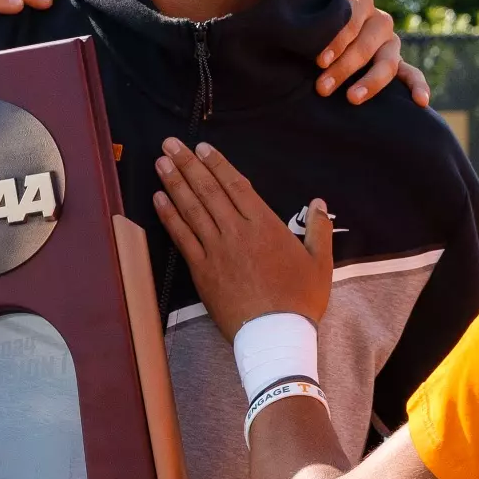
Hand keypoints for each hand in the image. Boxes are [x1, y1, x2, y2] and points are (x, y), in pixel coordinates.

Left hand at [152, 138, 331, 339]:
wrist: (275, 334)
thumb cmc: (300, 299)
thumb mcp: (319, 262)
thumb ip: (318, 228)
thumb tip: (319, 201)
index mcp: (265, 225)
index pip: (236, 185)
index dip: (217, 164)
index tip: (202, 147)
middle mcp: (237, 231)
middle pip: (208, 190)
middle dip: (188, 164)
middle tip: (170, 143)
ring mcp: (216, 250)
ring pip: (192, 209)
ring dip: (174, 183)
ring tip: (161, 162)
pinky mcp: (202, 270)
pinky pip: (182, 237)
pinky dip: (168, 216)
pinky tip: (158, 199)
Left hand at [315, 0, 430, 107]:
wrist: (320, 35)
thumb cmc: (313, 18)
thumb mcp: (310, 3)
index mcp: (360, 2)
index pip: (353, 17)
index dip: (338, 38)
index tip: (320, 60)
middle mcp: (379, 21)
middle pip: (366, 45)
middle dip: (344, 67)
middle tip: (321, 88)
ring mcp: (390, 44)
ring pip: (388, 62)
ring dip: (371, 82)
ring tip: (352, 98)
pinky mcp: (397, 65)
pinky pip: (412, 74)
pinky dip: (418, 86)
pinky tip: (421, 102)